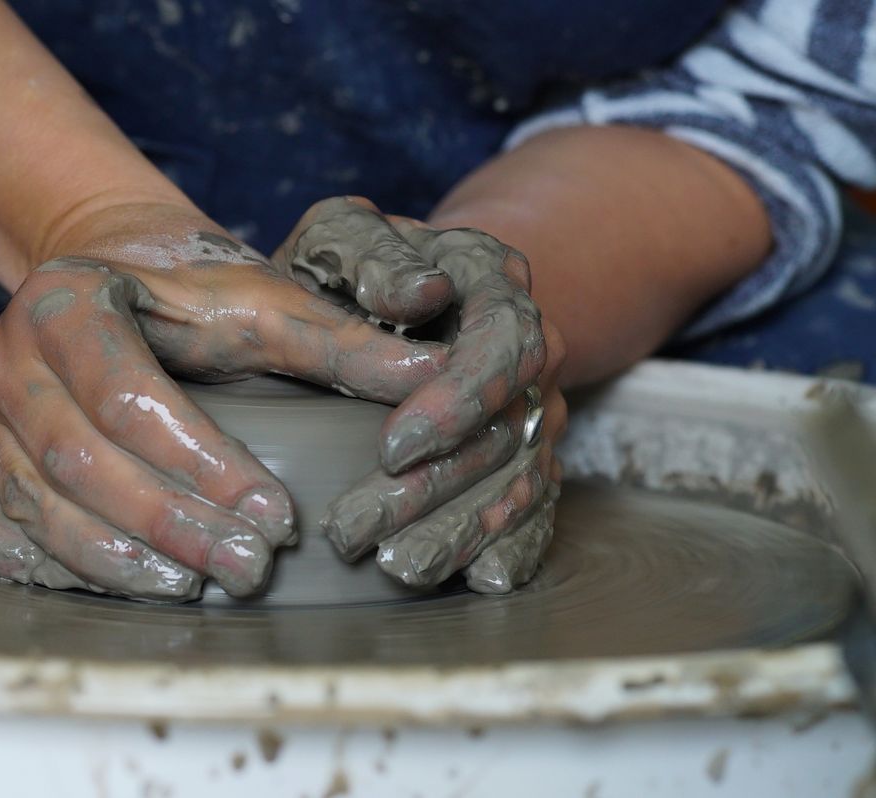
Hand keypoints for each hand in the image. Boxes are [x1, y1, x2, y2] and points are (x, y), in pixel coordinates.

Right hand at [0, 203, 450, 600]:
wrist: (109, 281)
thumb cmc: (187, 295)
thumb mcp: (264, 301)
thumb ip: (340, 340)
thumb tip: (434, 376)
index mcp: (65, 302)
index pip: (128, 395)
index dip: (202, 464)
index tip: (276, 515)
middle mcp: (5, 362)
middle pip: (82, 461)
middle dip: (172, 525)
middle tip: (250, 568)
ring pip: (44, 509)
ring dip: (125, 560)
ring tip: (203, 584)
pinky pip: (8, 538)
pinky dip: (69, 573)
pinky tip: (135, 585)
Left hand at [273, 197, 567, 592]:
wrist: (400, 290)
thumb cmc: (353, 268)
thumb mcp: (343, 237)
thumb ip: (371, 255)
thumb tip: (421, 296)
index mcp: (494, 283)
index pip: (503, 344)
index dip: (457, 402)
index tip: (391, 448)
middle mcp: (528, 350)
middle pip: (504, 428)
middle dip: (433, 488)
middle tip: (353, 530)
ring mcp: (531, 407)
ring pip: (516, 478)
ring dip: (460, 530)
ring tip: (398, 569)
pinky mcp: (523, 455)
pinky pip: (535, 507)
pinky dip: (513, 546)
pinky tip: (480, 580)